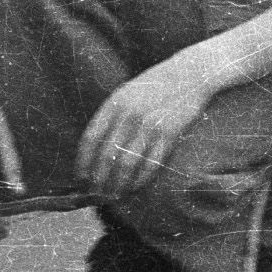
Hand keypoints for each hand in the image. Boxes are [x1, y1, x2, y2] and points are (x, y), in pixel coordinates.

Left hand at [77, 61, 218, 201]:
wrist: (190, 74)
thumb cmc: (156, 86)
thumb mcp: (127, 93)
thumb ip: (111, 116)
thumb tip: (94, 148)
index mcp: (114, 103)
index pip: (91, 138)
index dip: (83, 162)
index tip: (80, 178)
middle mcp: (129, 114)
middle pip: (107, 155)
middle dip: (99, 180)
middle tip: (96, 195)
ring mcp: (150, 124)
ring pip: (128, 164)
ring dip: (119, 184)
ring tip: (114, 196)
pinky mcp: (169, 133)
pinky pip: (151, 163)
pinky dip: (141, 180)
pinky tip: (135, 188)